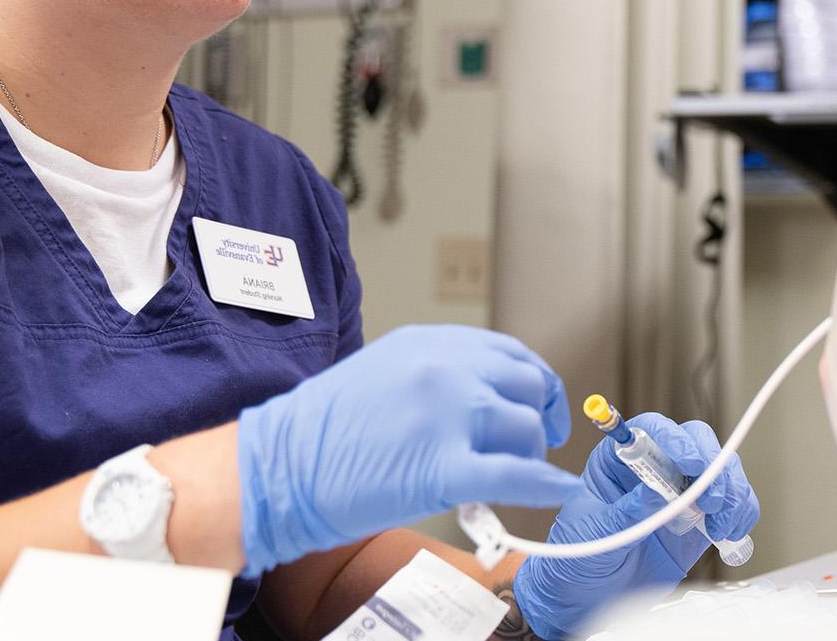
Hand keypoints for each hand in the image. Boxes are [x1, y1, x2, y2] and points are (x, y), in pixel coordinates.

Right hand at [236, 325, 580, 574]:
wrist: (277, 466)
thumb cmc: (319, 431)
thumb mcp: (384, 374)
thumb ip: (437, 379)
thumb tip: (483, 405)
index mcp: (430, 343)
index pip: (508, 353)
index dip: (534, 383)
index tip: (541, 404)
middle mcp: (446, 368)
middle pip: (528, 386)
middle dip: (541, 418)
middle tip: (539, 444)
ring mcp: (448, 414)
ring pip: (527, 429)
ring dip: (531, 456)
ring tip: (513, 476)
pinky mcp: (445, 467)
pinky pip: (518, 475)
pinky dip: (547, 486)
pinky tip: (559, 492)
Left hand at [511, 414, 759, 638]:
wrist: (587, 597)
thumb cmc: (577, 557)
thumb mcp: (594, 532)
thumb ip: (625, 512)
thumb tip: (654, 491)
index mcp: (618, 459)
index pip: (653, 430)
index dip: (676, 439)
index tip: (691, 461)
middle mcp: (655, 468)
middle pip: (697, 442)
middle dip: (713, 466)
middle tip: (711, 500)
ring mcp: (680, 492)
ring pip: (722, 470)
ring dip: (731, 493)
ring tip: (721, 525)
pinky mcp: (700, 520)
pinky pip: (732, 504)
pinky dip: (741, 513)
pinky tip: (730, 532)